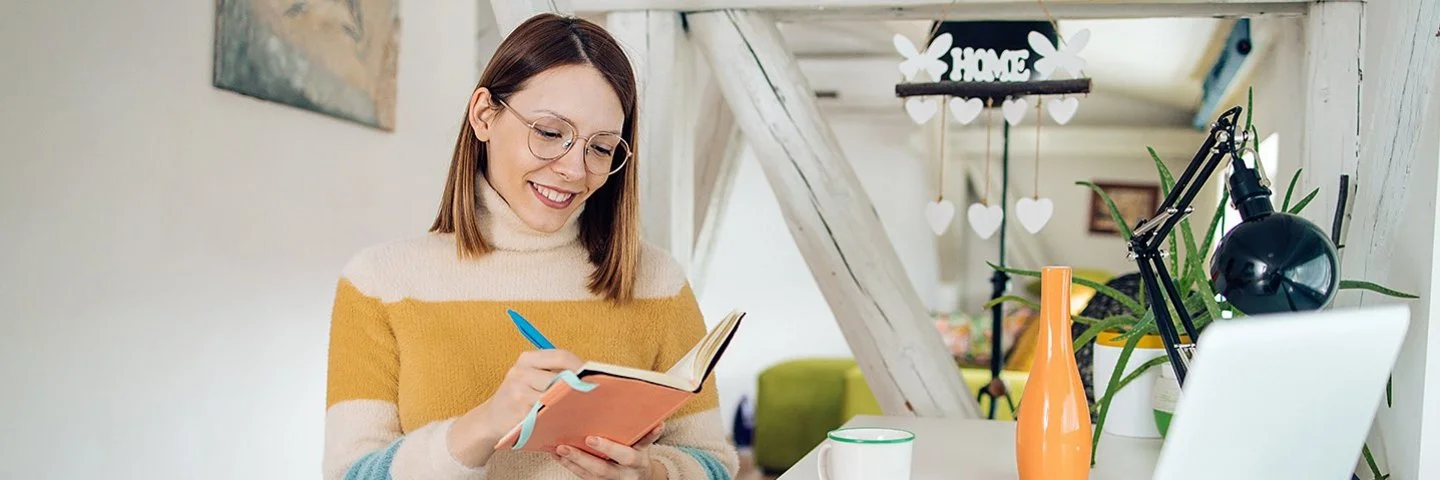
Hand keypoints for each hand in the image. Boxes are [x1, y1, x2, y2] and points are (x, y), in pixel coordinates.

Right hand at [447, 349, 585, 466]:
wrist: (490, 419)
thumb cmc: (518, 396)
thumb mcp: (530, 375)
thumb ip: (553, 371)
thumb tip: (587, 374)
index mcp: (526, 359)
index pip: (560, 356)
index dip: (580, 365)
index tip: (593, 375)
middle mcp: (520, 372)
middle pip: (560, 376)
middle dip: (578, 386)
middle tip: (592, 394)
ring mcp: (518, 393)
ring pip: (555, 396)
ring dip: (570, 403)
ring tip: (580, 407)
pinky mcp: (519, 413)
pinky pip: (547, 413)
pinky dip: (558, 416)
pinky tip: (565, 418)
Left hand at [553, 423, 666, 479]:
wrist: (642, 475)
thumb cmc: (641, 452)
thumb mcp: (644, 442)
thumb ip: (641, 431)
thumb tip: (640, 406)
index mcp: (638, 461)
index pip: (626, 456)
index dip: (609, 448)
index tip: (590, 439)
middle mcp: (623, 473)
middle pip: (603, 469)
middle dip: (582, 458)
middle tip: (564, 447)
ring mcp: (610, 479)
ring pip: (590, 474)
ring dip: (572, 461)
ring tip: (558, 448)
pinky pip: (582, 475)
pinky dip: (569, 464)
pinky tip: (557, 454)